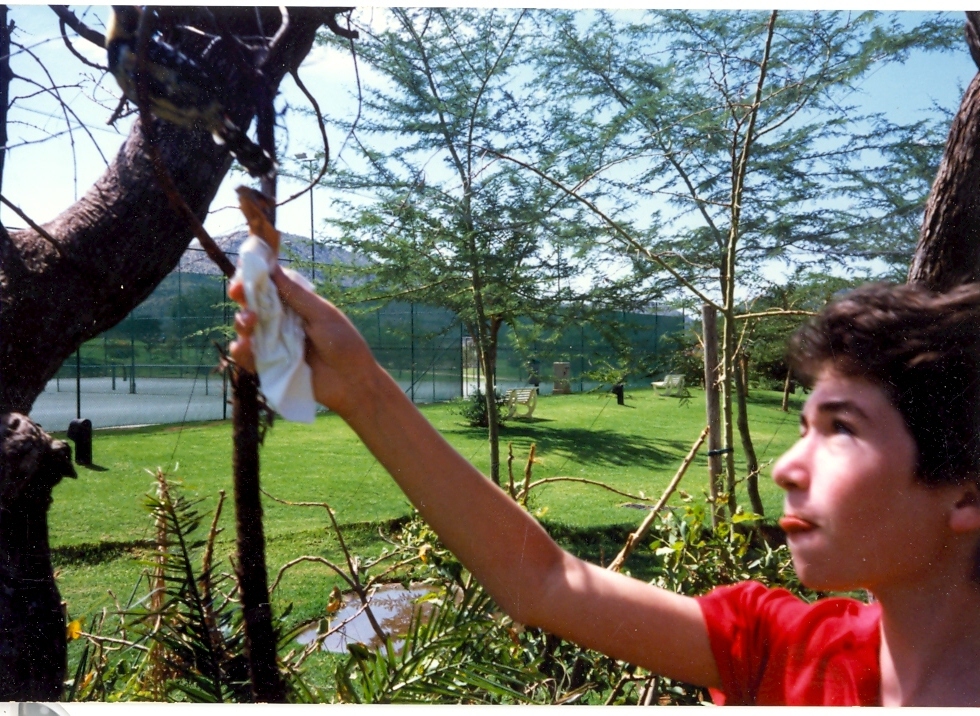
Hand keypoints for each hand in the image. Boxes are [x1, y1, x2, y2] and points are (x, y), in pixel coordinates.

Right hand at [228, 266, 378, 417]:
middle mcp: (280, 321)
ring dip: (241, 322)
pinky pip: (247, 357)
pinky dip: (241, 351)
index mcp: (294, 304)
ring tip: (250, 323)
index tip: (243, 272)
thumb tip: (273, 266)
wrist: (351, 383)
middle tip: (239, 293)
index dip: (252, 277)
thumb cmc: (343, 344)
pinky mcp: (268, 365)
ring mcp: (273, 343)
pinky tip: (244, 347)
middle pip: (251, 304)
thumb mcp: (322, 314)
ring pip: (246, 328)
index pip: (267, 286)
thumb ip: (296, 294)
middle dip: (242, 296)